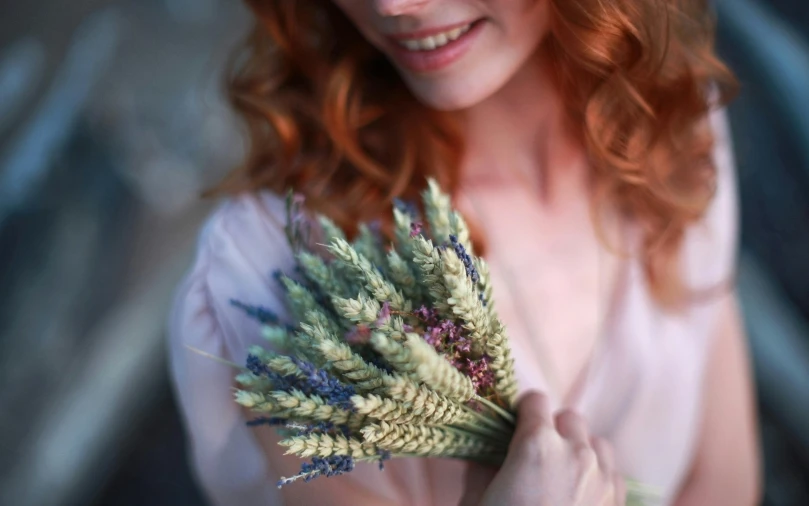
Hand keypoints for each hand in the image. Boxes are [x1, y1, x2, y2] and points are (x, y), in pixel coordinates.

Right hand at [459, 391, 625, 505]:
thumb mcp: (477, 501)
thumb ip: (483, 468)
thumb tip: (485, 452)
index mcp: (537, 444)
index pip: (535, 400)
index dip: (521, 411)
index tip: (512, 426)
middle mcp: (576, 453)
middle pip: (569, 418)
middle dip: (551, 429)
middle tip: (532, 454)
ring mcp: (603, 479)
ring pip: (596, 442)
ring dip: (579, 450)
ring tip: (559, 474)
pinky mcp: (617, 504)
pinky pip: (613, 473)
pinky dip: (597, 476)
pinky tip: (578, 496)